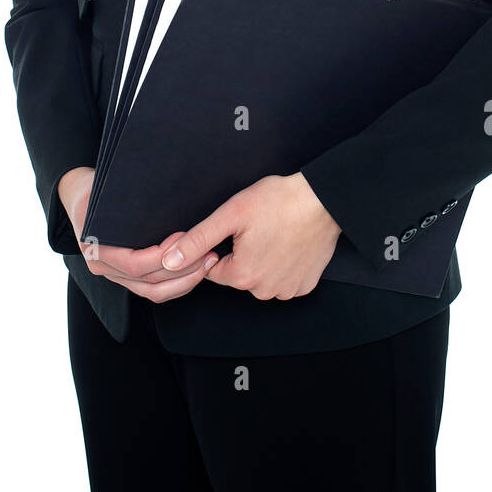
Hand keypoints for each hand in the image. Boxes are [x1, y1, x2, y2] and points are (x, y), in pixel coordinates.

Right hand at [57, 167, 217, 301]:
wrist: (78, 197)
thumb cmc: (93, 188)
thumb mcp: (102, 187)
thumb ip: (123, 197)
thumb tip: (155, 196)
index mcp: (96, 249)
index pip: (134, 264)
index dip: (163, 256)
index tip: (185, 239)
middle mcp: (103, 268)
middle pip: (149, 283)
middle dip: (184, 271)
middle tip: (209, 253)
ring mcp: (114, 276)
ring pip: (155, 293)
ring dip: (186, 281)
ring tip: (209, 261)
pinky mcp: (127, 278)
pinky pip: (154, 290)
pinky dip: (178, 283)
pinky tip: (198, 268)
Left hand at [159, 173, 341, 300]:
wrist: (323, 200)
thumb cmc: (279, 201)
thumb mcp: (230, 213)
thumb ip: (197, 240)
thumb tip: (169, 261)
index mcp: (242, 276)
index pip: (213, 268)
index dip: (220, 246)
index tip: (235, 228)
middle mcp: (264, 291)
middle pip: (238, 274)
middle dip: (241, 253)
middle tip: (256, 227)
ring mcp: (287, 290)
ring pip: (260, 278)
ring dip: (262, 260)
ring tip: (273, 232)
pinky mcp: (305, 285)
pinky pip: (283, 279)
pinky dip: (283, 265)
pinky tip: (288, 243)